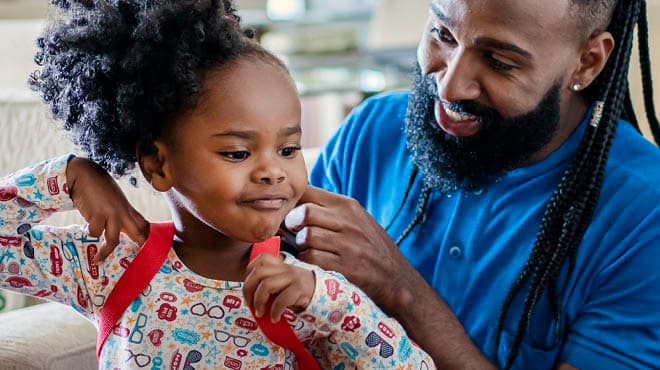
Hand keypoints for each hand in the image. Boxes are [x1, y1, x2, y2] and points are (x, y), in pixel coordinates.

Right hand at [66, 157, 148, 261]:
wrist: (84, 175)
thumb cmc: (99, 188)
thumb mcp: (115, 200)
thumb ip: (119, 212)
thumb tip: (121, 227)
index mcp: (128, 209)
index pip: (143, 225)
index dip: (148, 237)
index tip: (153, 249)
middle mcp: (123, 213)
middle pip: (138, 233)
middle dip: (141, 247)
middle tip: (141, 262)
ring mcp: (111, 214)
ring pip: (113, 240)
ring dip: (104, 252)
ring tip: (98, 261)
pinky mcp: (97, 215)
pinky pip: (95, 232)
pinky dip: (90, 233)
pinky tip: (85, 227)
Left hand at [243, 254, 314, 322]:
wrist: (322, 292)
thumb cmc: (298, 290)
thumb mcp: (284, 281)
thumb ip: (270, 282)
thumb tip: (250, 297)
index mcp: (280, 264)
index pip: (260, 259)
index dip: (249, 273)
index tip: (249, 288)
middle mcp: (286, 268)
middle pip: (258, 272)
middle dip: (248, 289)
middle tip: (249, 303)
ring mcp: (293, 278)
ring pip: (267, 285)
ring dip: (259, 301)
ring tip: (259, 312)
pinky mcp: (299, 290)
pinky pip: (281, 300)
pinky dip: (274, 311)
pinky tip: (274, 318)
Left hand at [284, 185, 422, 314]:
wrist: (396, 279)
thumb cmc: (371, 248)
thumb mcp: (357, 219)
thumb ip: (330, 210)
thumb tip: (295, 202)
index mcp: (349, 206)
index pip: (309, 192)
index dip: (293, 202)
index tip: (290, 212)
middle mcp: (349, 222)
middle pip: (304, 213)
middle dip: (292, 223)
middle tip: (294, 232)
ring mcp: (348, 245)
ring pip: (305, 237)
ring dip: (300, 245)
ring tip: (306, 249)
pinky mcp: (345, 267)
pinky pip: (312, 258)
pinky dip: (307, 261)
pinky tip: (314, 263)